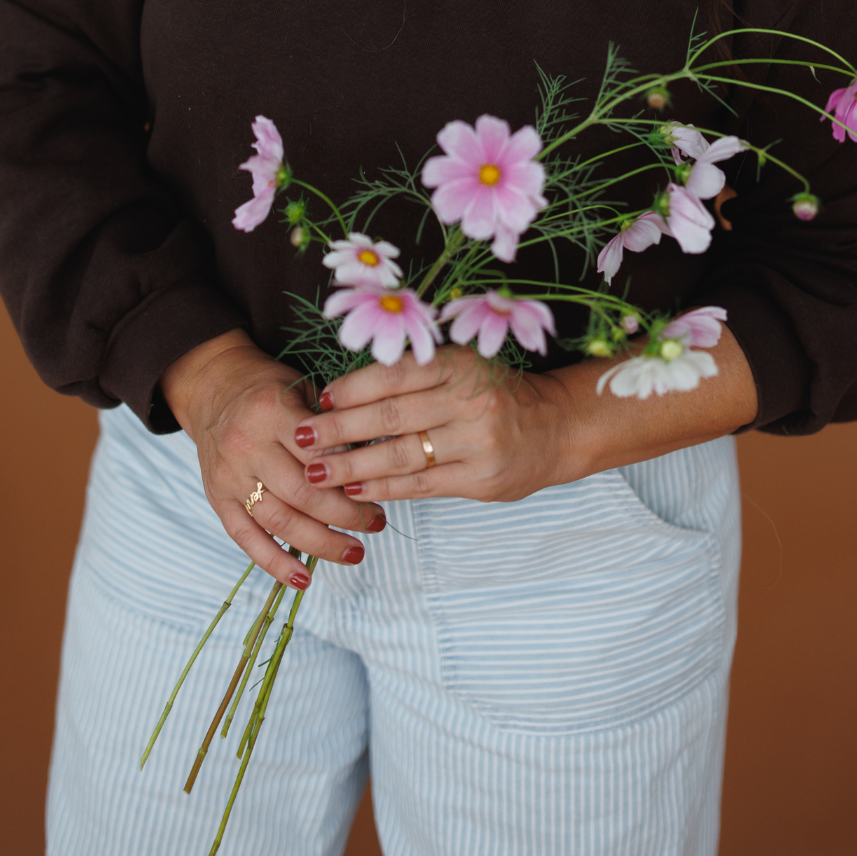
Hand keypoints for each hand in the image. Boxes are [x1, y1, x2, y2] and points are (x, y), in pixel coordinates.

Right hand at [160, 329, 385, 587]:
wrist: (213, 388)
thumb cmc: (269, 388)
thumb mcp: (302, 388)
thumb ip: (332, 423)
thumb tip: (375, 459)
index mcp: (270, 412)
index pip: (318, 454)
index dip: (351, 475)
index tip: (381, 489)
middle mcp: (246, 446)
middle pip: (302, 493)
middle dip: (345, 515)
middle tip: (377, 523)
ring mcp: (229, 476)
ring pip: (278, 521)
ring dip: (320, 543)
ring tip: (355, 552)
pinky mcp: (217, 499)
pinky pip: (246, 538)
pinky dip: (274, 563)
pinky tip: (303, 579)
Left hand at [289, 345, 581, 504]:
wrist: (556, 427)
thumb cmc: (495, 393)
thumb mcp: (463, 368)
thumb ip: (415, 375)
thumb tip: (345, 393)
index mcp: (459, 365)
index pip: (394, 375)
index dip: (352, 388)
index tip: (319, 399)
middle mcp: (468, 401)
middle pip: (389, 417)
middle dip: (338, 429)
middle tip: (300, 437)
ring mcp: (476, 443)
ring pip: (400, 456)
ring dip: (351, 465)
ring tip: (315, 471)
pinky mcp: (479, 479)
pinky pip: (420, 484)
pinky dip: (383, 488)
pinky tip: (354, 490)